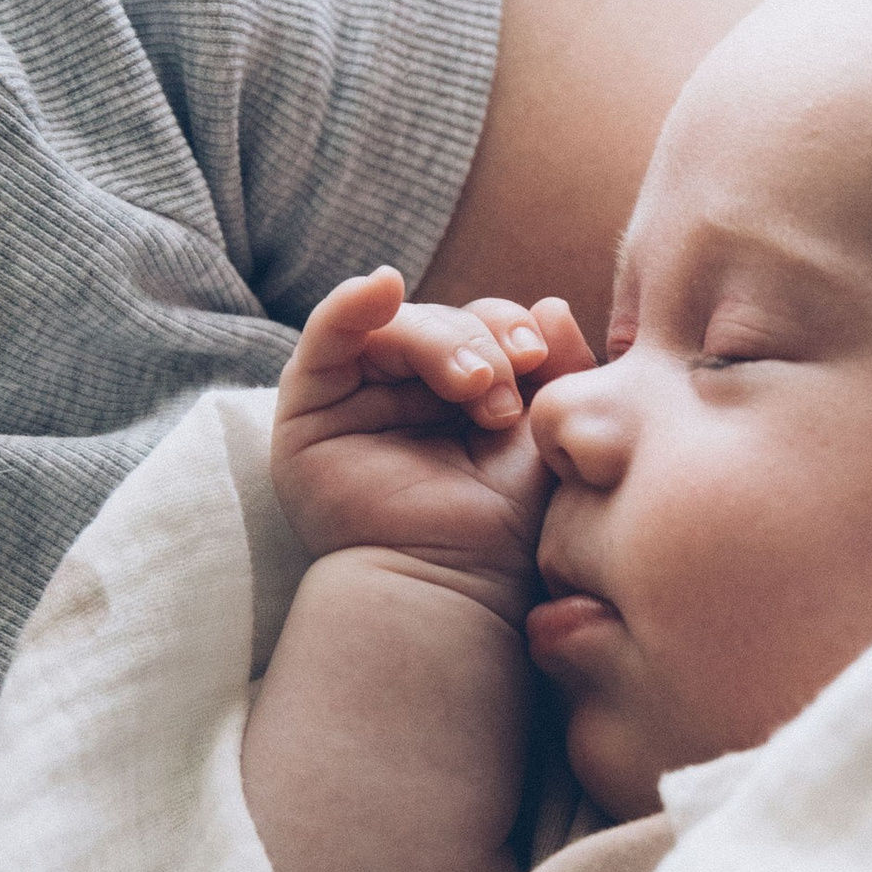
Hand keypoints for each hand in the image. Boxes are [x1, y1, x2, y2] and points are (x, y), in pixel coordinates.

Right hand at [270, 269, 596, 598]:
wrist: (457, 582)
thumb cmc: (506, 526)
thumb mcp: (548, 433)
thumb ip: (560, 369)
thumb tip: (550, 304)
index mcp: (463, 396)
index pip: (483, 327)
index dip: (511, 327)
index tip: (541, 356)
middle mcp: (407, 394)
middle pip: (441, 319)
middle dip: (482, 341)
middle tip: (504, 397)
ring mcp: (357, 399)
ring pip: (396, 325)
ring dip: (442, 341)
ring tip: (475, 391)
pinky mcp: (310, 412)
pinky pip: (324, 336)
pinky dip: (349, 305)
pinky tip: (381, 288)